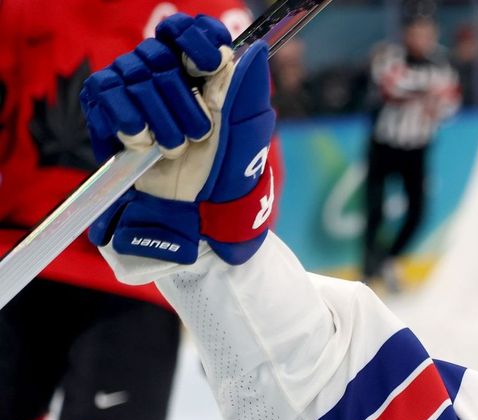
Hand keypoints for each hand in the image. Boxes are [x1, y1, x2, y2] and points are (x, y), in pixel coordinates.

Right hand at [81, 14, 275, 264]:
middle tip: (197, 135)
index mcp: (200, 72)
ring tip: (174, 148)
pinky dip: (127, 119)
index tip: (207, 65)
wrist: (197, 212)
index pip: (187, 31)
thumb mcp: (249, 132)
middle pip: (159, 55)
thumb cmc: (227, 172)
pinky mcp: (106, 110)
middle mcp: (164, 74)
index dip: (195, 40)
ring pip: (133, 74)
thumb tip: (254, 50)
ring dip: (159, 118)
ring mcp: (133, 89)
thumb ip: (248, 88)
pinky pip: (105, 93)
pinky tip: (143, 142)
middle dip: (182, 100)